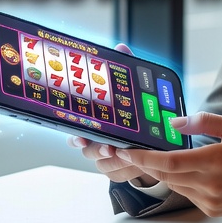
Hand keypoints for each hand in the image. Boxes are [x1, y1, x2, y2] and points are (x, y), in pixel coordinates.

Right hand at [70, 42, 158, 186]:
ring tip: (133, 154)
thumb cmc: (126, 114)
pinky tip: (146, 162)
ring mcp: (108, 160)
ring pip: (109, 166)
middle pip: (90, 153)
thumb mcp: (124, 91)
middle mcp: (95, 145)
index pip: (76, 134)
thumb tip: (121, 48)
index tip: (80, 137)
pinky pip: (125, 174)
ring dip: (120, 161)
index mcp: (90, 127)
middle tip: (110, 147)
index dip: (76, 137)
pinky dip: (135, 169)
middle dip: (100, 150)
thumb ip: (121, 72)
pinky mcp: (123, 171)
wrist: (141, 138)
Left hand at [114, 112, 221, 217]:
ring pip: (173, 185)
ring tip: (152, 158)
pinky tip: (182, 171)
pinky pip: (186, 194)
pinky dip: (179, 182)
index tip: (124, 150)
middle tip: (127, 152)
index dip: (143, 157)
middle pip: (165, 174)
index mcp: (214, 160)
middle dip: (144, 163)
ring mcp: (210, 199)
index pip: (168, 161)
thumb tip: (174, 124)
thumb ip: (204, 121)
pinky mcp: (212, 209)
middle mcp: (210, 183)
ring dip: (161, 172)